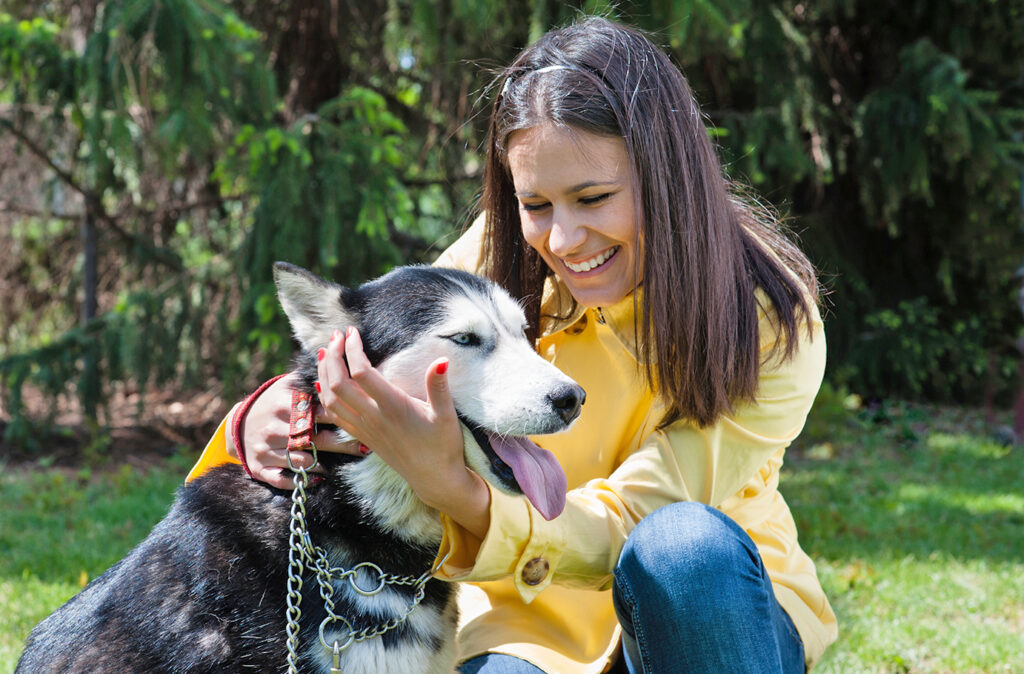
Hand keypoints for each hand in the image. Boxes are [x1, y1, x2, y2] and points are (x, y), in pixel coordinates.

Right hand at [225, 372, 362, 488]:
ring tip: (348, 463)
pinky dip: (301, 480)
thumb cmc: (272, 403)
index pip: (317, 411)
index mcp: (284, 405)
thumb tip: (335, 360)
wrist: (237, 425)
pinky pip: (283, 479)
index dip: (341, 415)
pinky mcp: (259, 467)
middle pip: (314, 439)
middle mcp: (274, 427)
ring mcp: (265, 449)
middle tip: (365, 446)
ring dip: (325, 463)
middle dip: (342, 444)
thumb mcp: (285, 386)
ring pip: (301, 461)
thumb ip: (309, 378)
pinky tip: (320, 478)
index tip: (362, 418)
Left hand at [317, 327, 490, 537]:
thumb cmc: (443, 445)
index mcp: (393, 407)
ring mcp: (365, 429)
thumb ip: (439, 386)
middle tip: (336, 335)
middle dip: (332, 356)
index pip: (362, 373)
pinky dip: (324, 395)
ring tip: (326, 352)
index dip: (352, 349)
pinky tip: (324, 382)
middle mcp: (374, 417)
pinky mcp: (363, 437)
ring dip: (323, 374)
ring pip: (330, 399)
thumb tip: (442, 360)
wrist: (434, 478)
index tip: (353, 332)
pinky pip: (334, 415)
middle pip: (338, 383)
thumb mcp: (447, 414)